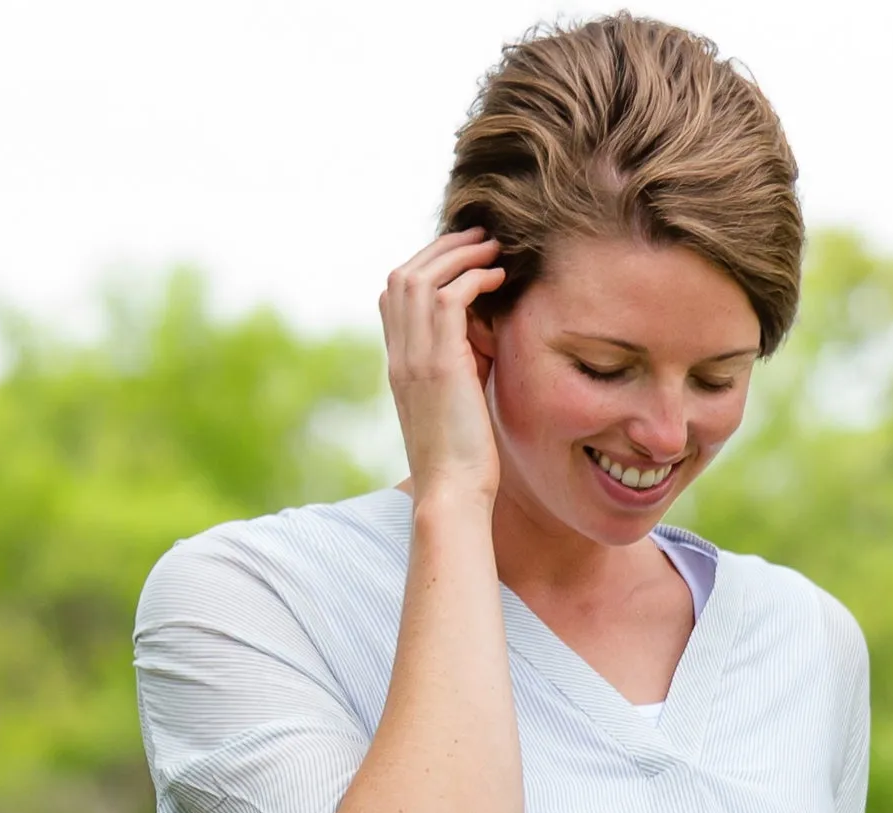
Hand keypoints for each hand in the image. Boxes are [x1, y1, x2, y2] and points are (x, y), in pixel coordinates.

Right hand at [380, 231, 504, 508]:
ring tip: (493, 249)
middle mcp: (399, 355)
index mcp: (398, 363)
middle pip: (404, 275)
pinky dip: (474, 279)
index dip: (424, 264)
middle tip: (479, 237)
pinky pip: (449, 298)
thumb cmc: (461, 459)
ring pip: (423, 277)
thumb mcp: (456, 400)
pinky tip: (498, 279)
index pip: (394, 294)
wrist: (452, 493)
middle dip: (442, 248)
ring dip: (460, 255)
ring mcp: (415, 358)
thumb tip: (484, 331)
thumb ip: (461, 361)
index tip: (459, 257)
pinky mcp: (439, 365)